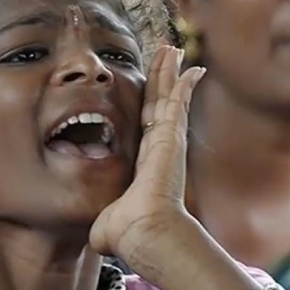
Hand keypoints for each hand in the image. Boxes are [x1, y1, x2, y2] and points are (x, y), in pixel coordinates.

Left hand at [90, 46, 205, 261]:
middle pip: (161, 105)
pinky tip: (191, 66)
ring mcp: (169, 143)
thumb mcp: (108, 221)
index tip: (151, 89)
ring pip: (170, 98)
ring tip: (174, 50)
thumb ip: (105, 223)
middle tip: (168, 56)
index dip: (149, 105)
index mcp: (146, 164)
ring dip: (172, 73)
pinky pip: (178, 103)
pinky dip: (184, 84)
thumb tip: (99, 240)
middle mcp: (161, 150)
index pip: (147, 126)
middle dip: (163, 80)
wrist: (144, 233)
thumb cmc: (127, 234)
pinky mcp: (172, 138)